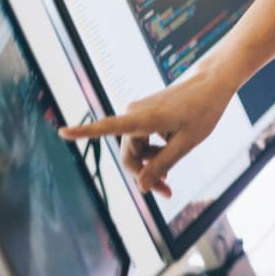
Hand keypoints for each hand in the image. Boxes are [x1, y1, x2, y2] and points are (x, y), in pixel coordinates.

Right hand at [58, 69, 230, 197]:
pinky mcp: (145, 113)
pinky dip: (154, 151)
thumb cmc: (203, 110)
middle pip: (129, 154)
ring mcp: (139, 112)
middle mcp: (135, 113)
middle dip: (143, 175)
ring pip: (136, 149)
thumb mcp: (187, 143)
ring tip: (170, 177)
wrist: (212, 83)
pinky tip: (169, 157)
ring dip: (151, 164)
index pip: (108, 126)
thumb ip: (163, 164)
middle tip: (166, 192)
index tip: (62, 131)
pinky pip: (143, 139)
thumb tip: (141, 187)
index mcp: (144, 118)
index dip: (85, 131)